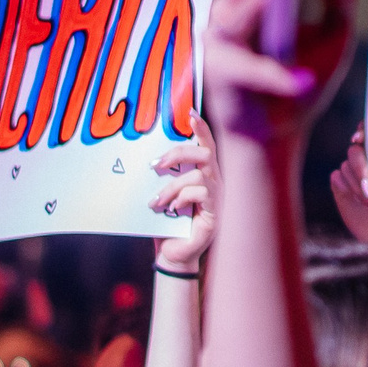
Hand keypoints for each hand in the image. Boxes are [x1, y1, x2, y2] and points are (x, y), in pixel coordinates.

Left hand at [153, 130, 218, 273]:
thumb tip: (148, 158)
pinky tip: (173, 209)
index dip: (200, 128)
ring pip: (199, 174)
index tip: (189, 113)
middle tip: (156, 165)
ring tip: (157, 201)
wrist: (173, 254)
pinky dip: (182, 198)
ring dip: (172, 185)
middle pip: (205, 153)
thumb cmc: (168, 224)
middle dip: (179, 153)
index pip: (206, 145)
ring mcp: (219, 197)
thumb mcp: (164, 194)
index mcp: (204, 175)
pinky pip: (201, 192)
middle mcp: (216, 182)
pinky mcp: (216, 211)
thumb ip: (165, 177)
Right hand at [203, 0, 353, 150]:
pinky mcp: (221, 76)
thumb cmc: (300, 81)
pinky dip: (273, 76)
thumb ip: (339, 11)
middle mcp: (231, 12)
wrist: (277, 133)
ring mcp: (221, 43)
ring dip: (252, 2)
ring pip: (232, 16)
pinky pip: (247, 71)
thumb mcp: (333, 43)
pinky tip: (302, 80)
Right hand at [330, 124, 367, 248]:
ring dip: (356, 182)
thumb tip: (364, 141)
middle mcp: (364, 163)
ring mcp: (350, 175)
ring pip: (345, 165)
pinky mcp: (339, 186)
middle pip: (354, 150)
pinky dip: (345, 188)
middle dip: (362, 168)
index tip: (358, 138)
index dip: (362, 132)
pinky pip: (336, 177)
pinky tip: (356, 201)